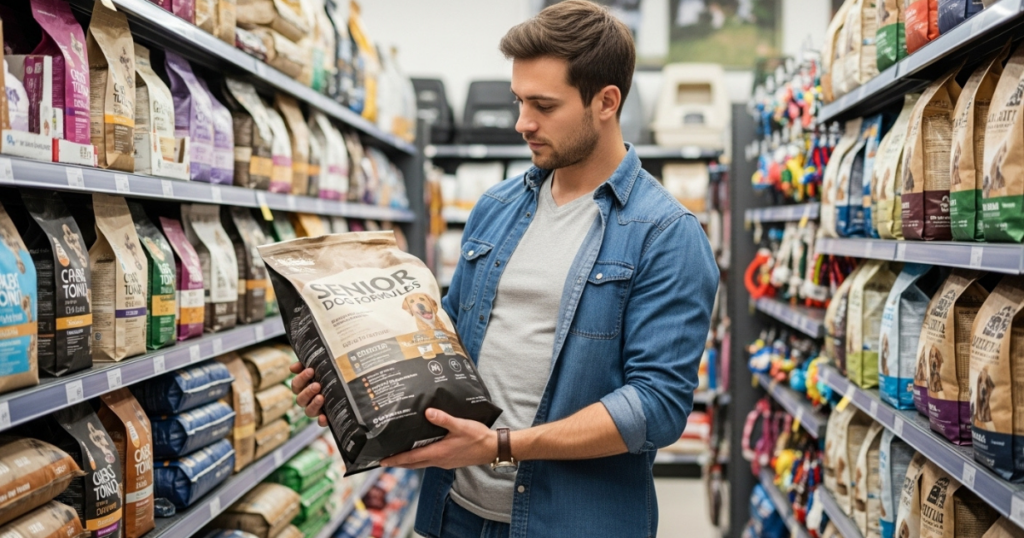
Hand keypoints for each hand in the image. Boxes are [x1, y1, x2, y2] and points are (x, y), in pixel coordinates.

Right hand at [289, 362, 327, 427]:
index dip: (301, 378)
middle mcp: (308, 400)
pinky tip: (324, 417)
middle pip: (300, 399)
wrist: (352, 387)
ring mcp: (317, 410)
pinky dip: (321, 421)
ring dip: (313, 404)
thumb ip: (307, 364)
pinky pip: (321, 423)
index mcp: (304, 388)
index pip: (296, 385)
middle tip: (317, 385)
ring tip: (321, 397)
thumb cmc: (332, 374)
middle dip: (307, 392)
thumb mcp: (322, 367)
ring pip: (308, 411)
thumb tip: (292, 368)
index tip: (311, 370)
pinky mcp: (327, 417)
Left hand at [381, 408, 496, 469]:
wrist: (492, 448)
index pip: (411, 458)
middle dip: (398, 462)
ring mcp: (444, 462)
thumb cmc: (477, 437)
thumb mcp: (460, 425)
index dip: (396, 459)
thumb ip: (443, 419)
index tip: (382, 461)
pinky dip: (419, 459)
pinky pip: (429, 461)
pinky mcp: (449, 460)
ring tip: (398, 456)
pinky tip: (419, 451)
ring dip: (408, 461)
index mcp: (438, 453)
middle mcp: (439, 460)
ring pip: (421, 464)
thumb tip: (428, 412)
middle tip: (384, 460)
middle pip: (413, 464)